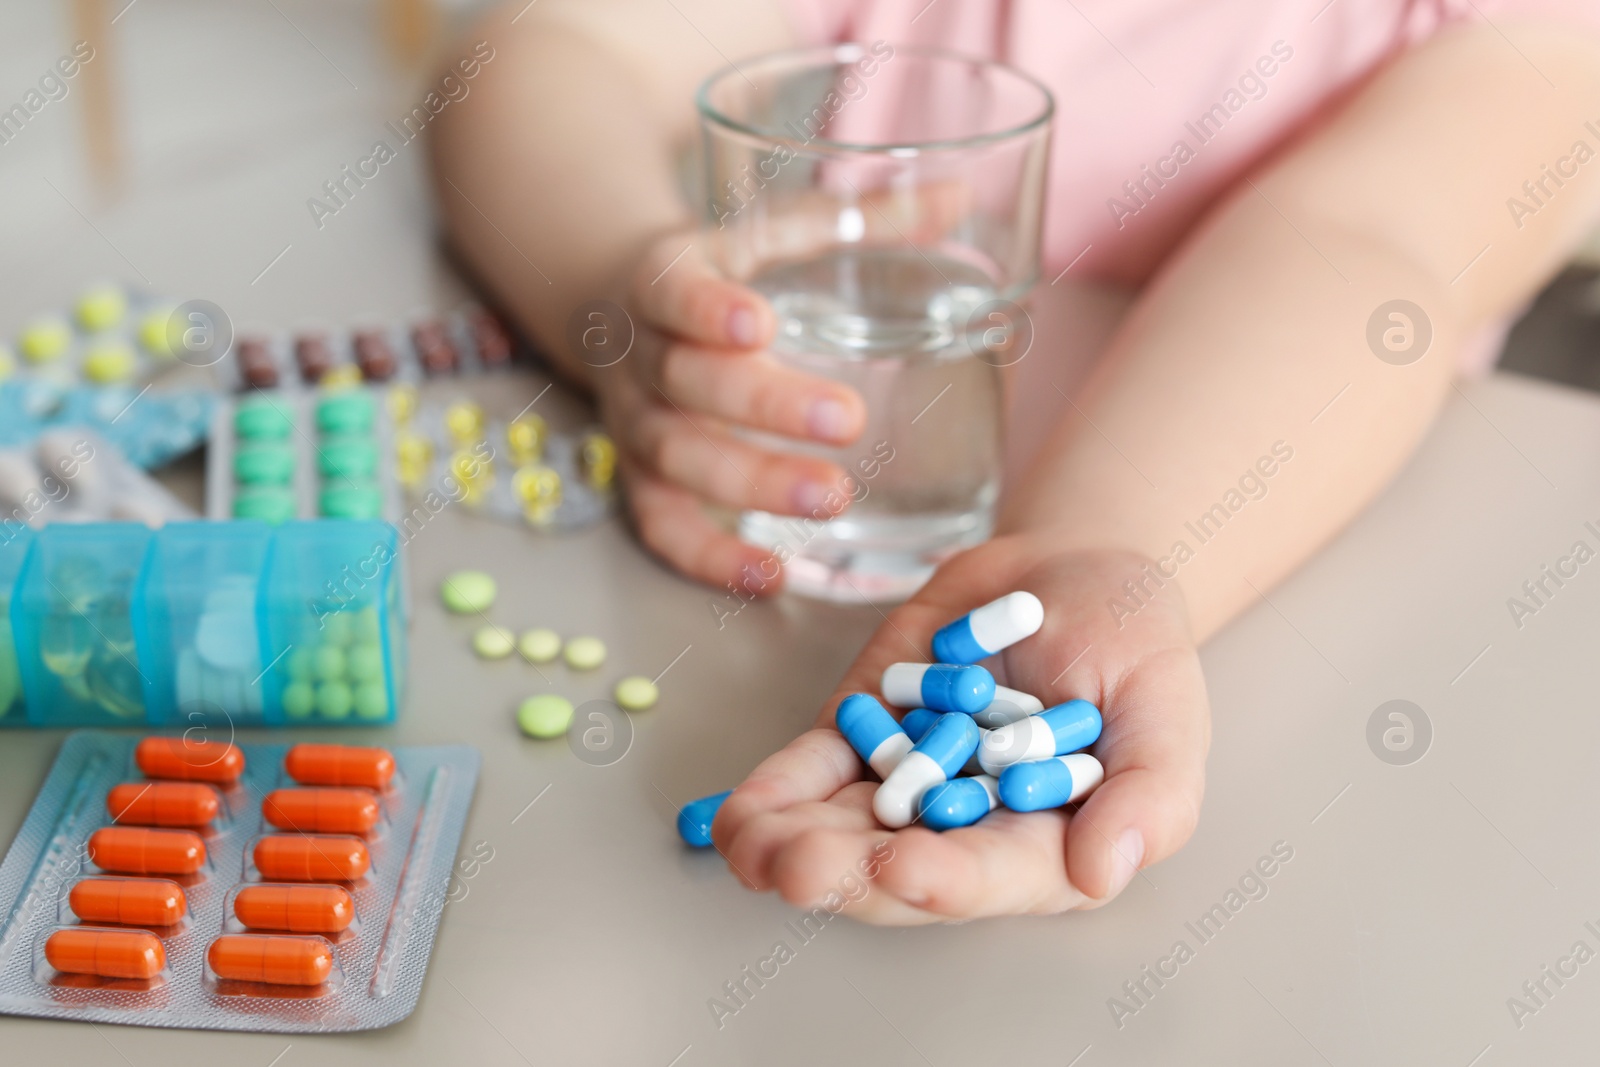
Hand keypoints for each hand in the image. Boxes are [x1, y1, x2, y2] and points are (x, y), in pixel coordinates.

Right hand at [589, 230, 866, 590]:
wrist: (620, 314)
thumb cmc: (721, 272)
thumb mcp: (770, 233)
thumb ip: (858, 218)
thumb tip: (961, 195)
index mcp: (666, 278)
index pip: (675, 291)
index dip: (707, 309)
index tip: (758, 324)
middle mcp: (642, 354)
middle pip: (688, 382)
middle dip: (763, 405)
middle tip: (847, 419)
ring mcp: (636, 423)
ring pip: (677, 457)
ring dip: (751, 483)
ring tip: (832, 501)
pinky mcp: (642, 481)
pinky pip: (662, 527)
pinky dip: (710, 559)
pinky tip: (772, 577)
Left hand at [713, 537, 1210, 922]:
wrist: (1071, 572)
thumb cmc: (1131, 644)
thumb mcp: (1164, 707)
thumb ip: (1149, 793)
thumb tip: (1101, 874)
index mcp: (1047, 842)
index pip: (994, 874)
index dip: (948, 879)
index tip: (904, 869)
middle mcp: (967, 828)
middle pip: (898, 869)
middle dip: (844, 874)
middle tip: (799, 867)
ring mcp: (908, 785)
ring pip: (842, 832)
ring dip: (792, 845)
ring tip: (754, 847)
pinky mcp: (863, 738)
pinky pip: (811, 775)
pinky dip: (773, 795)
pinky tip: (736, 816)